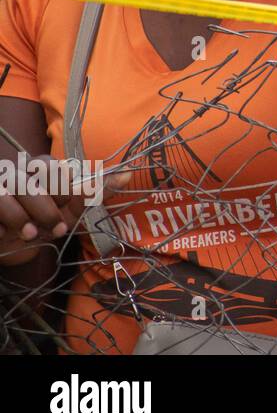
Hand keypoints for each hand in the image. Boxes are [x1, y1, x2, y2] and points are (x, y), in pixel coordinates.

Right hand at [0, 160, 130, 266]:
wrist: (12, 245)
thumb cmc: (44, 222)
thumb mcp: (72, 210)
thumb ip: (97, 192)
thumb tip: (128, 174)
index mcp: (39, 169)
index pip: (54, 167)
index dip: (63, 190)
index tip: (66, 206)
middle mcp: (16, 172)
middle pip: (33, 178)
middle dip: (46, 207)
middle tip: (52, 225)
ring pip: (12, 192)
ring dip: (24, 220)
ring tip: (30, 234)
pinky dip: (2, 228)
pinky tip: (4, 235)